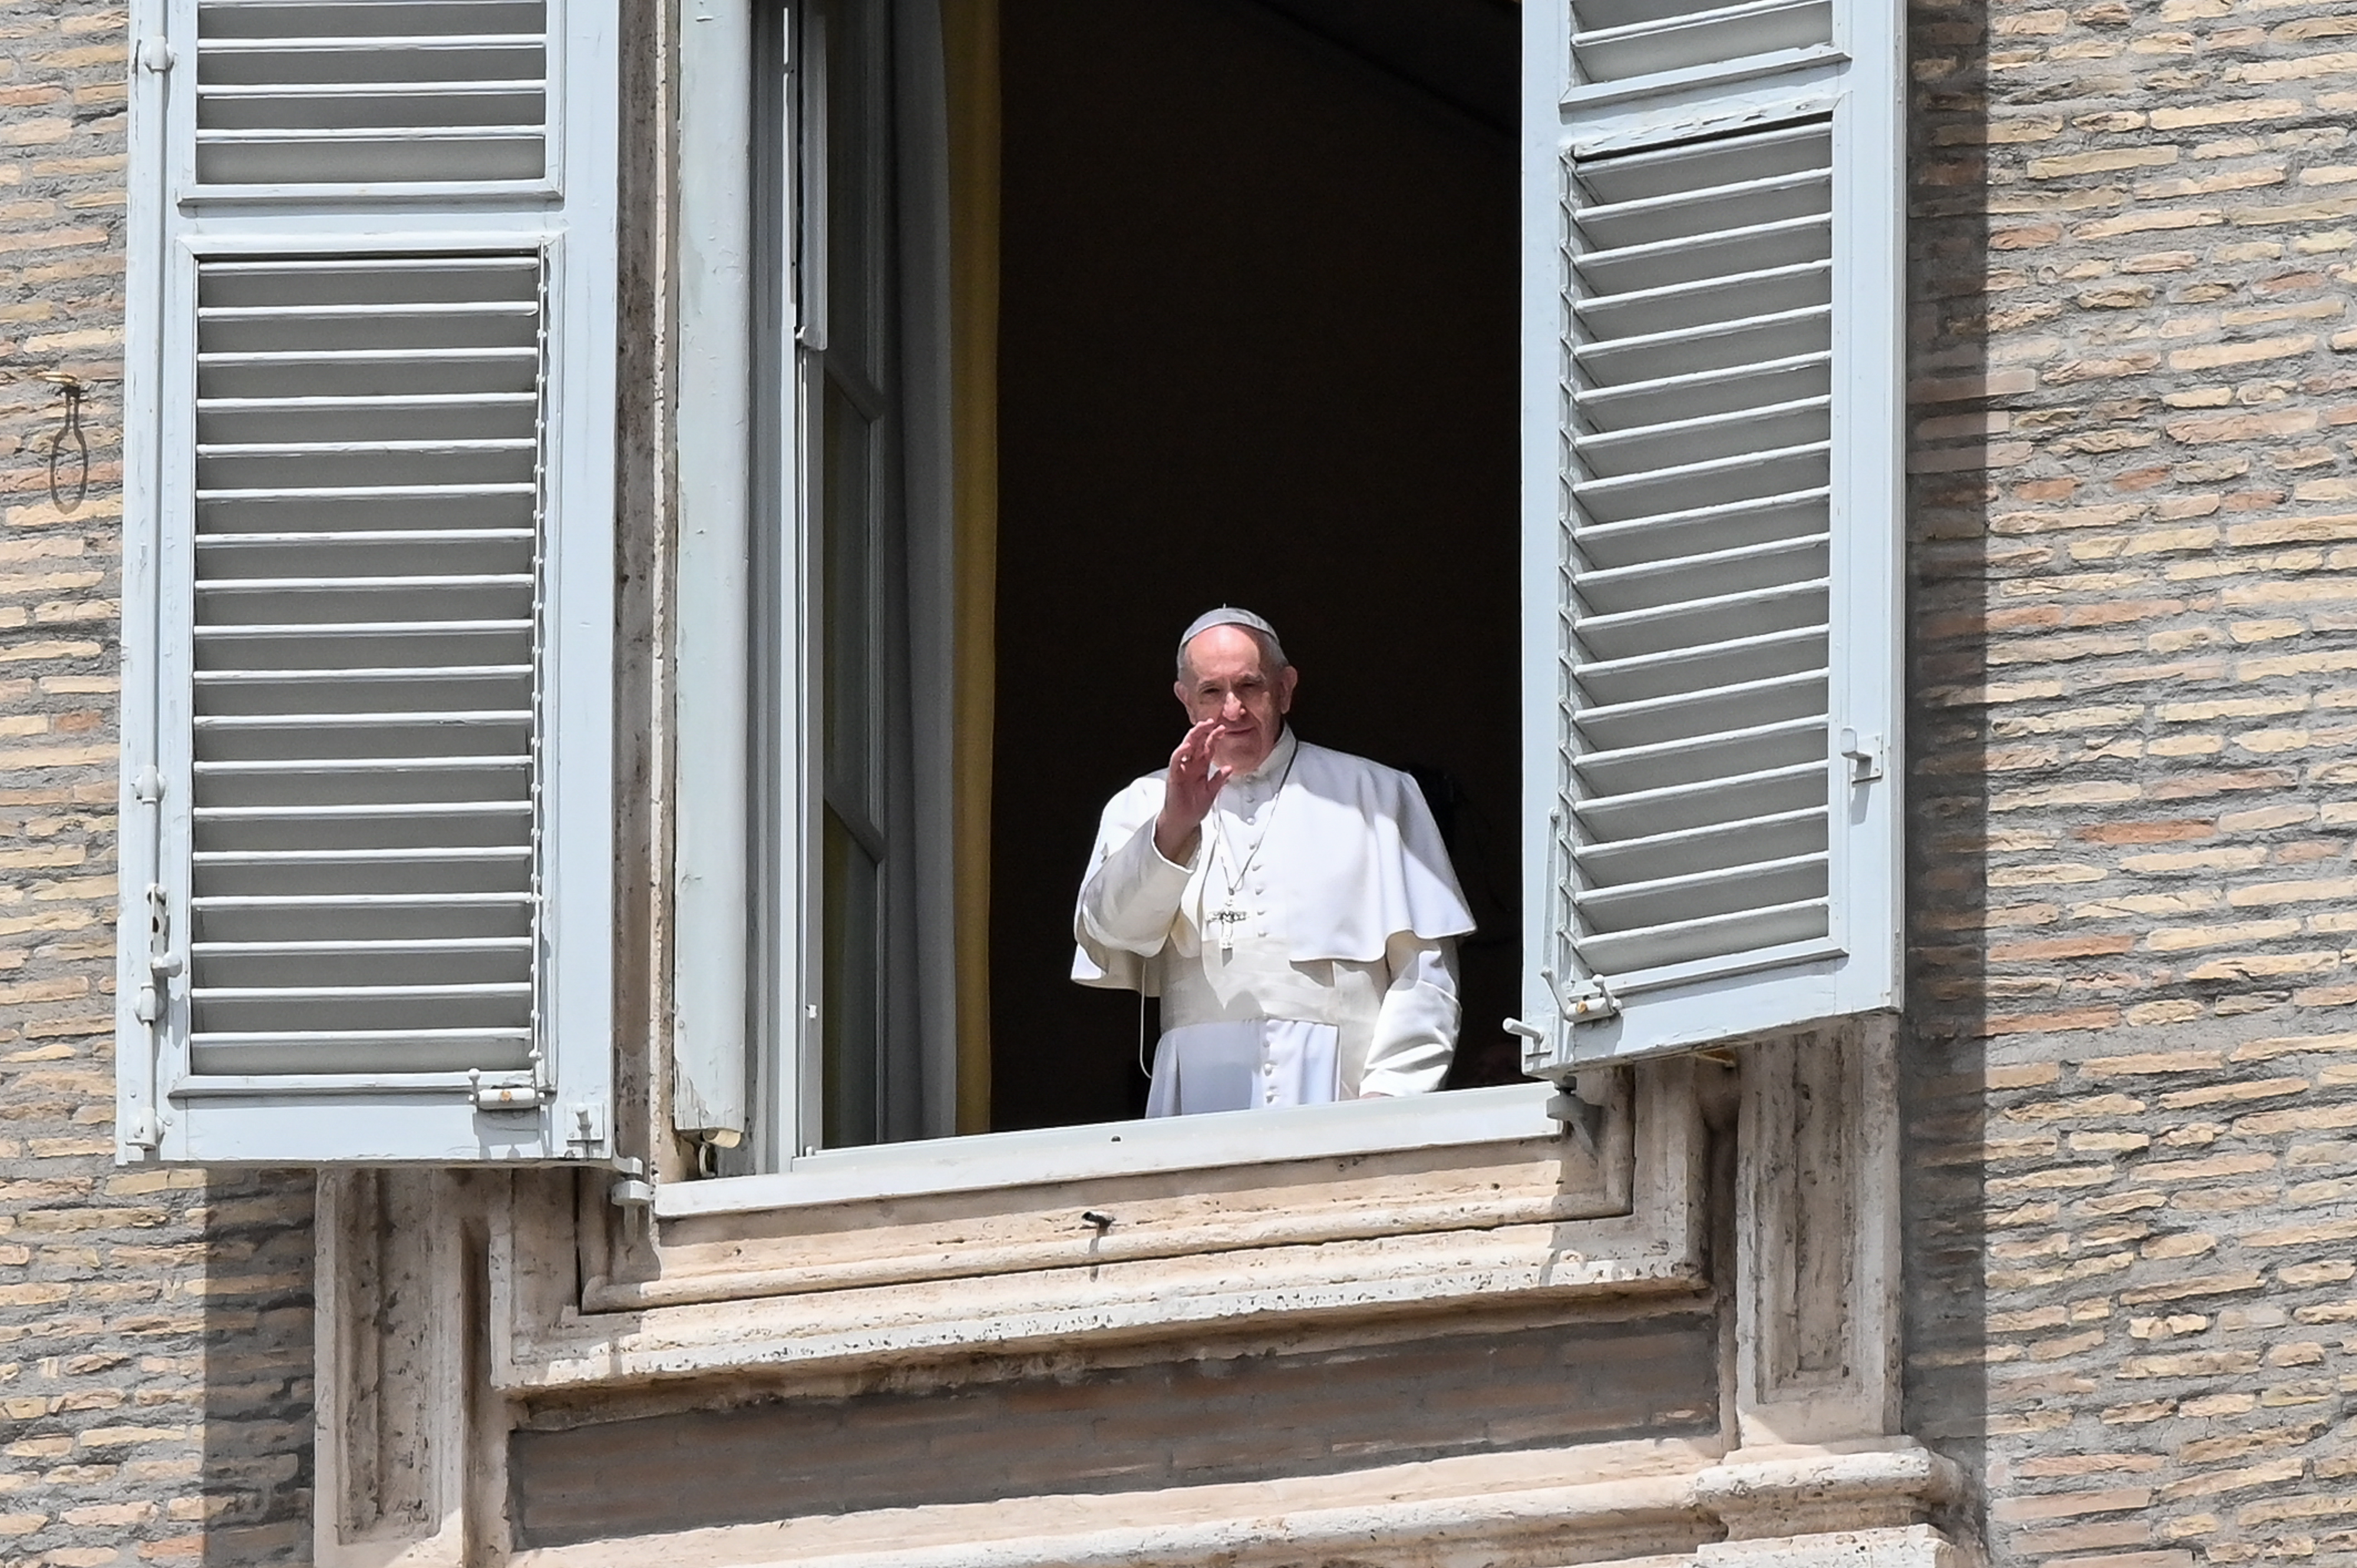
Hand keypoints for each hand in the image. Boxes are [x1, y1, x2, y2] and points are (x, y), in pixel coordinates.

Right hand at [1154, 717, 1232, 860]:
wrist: (1183, 822)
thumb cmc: (1194, 807)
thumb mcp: (1212, 792)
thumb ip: (1220, 779)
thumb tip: (1230, 768)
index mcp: (1200, 767)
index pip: (1207, 748)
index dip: (1214, 737)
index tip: (1222, 728)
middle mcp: (1190, 766)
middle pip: (1196, 743)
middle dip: (1203, 731)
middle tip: (1212, 721)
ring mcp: (1181, 769)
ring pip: (1186, 747)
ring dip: (1193, 736)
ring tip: (1201, 727)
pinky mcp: (1174, 776)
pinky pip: (1176, 761)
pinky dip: (1181, 752)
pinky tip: (1188, 746)